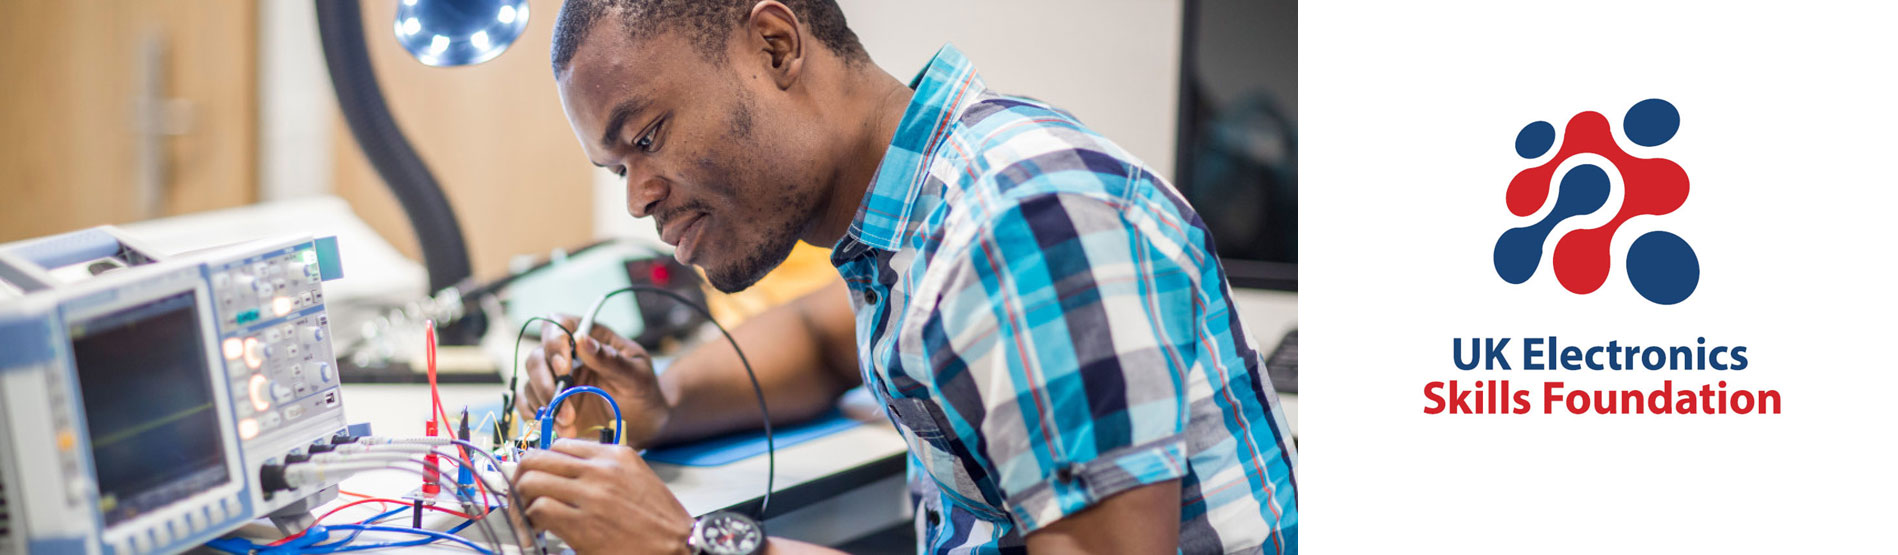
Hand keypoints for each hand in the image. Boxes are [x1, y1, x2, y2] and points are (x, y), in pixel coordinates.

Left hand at [514, 439, 692, 554]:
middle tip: (521, 493)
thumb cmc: (659, 520)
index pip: (560, 445)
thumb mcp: (637, 479)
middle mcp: (601, 469)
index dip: (542, 461)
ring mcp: (591, 495)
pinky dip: (531, 520)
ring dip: (522, 499)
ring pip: (532, 480)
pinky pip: (540, 509)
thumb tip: (568, 473)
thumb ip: (605, 469)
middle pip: (538, 457)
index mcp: (615, 455)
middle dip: (521, 475)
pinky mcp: (582, 524)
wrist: (679, 546)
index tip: (537, 475)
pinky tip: (539, 529)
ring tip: (528, 514)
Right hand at [517, 315, 670, 447]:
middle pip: (537, 356)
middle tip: (563, 402)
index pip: (559, 324)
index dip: (554, 341)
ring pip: (531, 382)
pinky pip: (528, 404)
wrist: (646, 424)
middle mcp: (568, 356)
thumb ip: (611, 360)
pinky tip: (556, 427)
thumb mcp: (636, 376)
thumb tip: (582, 339)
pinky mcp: (551, 403)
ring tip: (568, 423)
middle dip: (545, 380)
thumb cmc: (644, 392)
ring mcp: (557, 380)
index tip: (564, 367)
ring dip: (544, 403)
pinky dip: (536, 416)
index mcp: (590, 338)